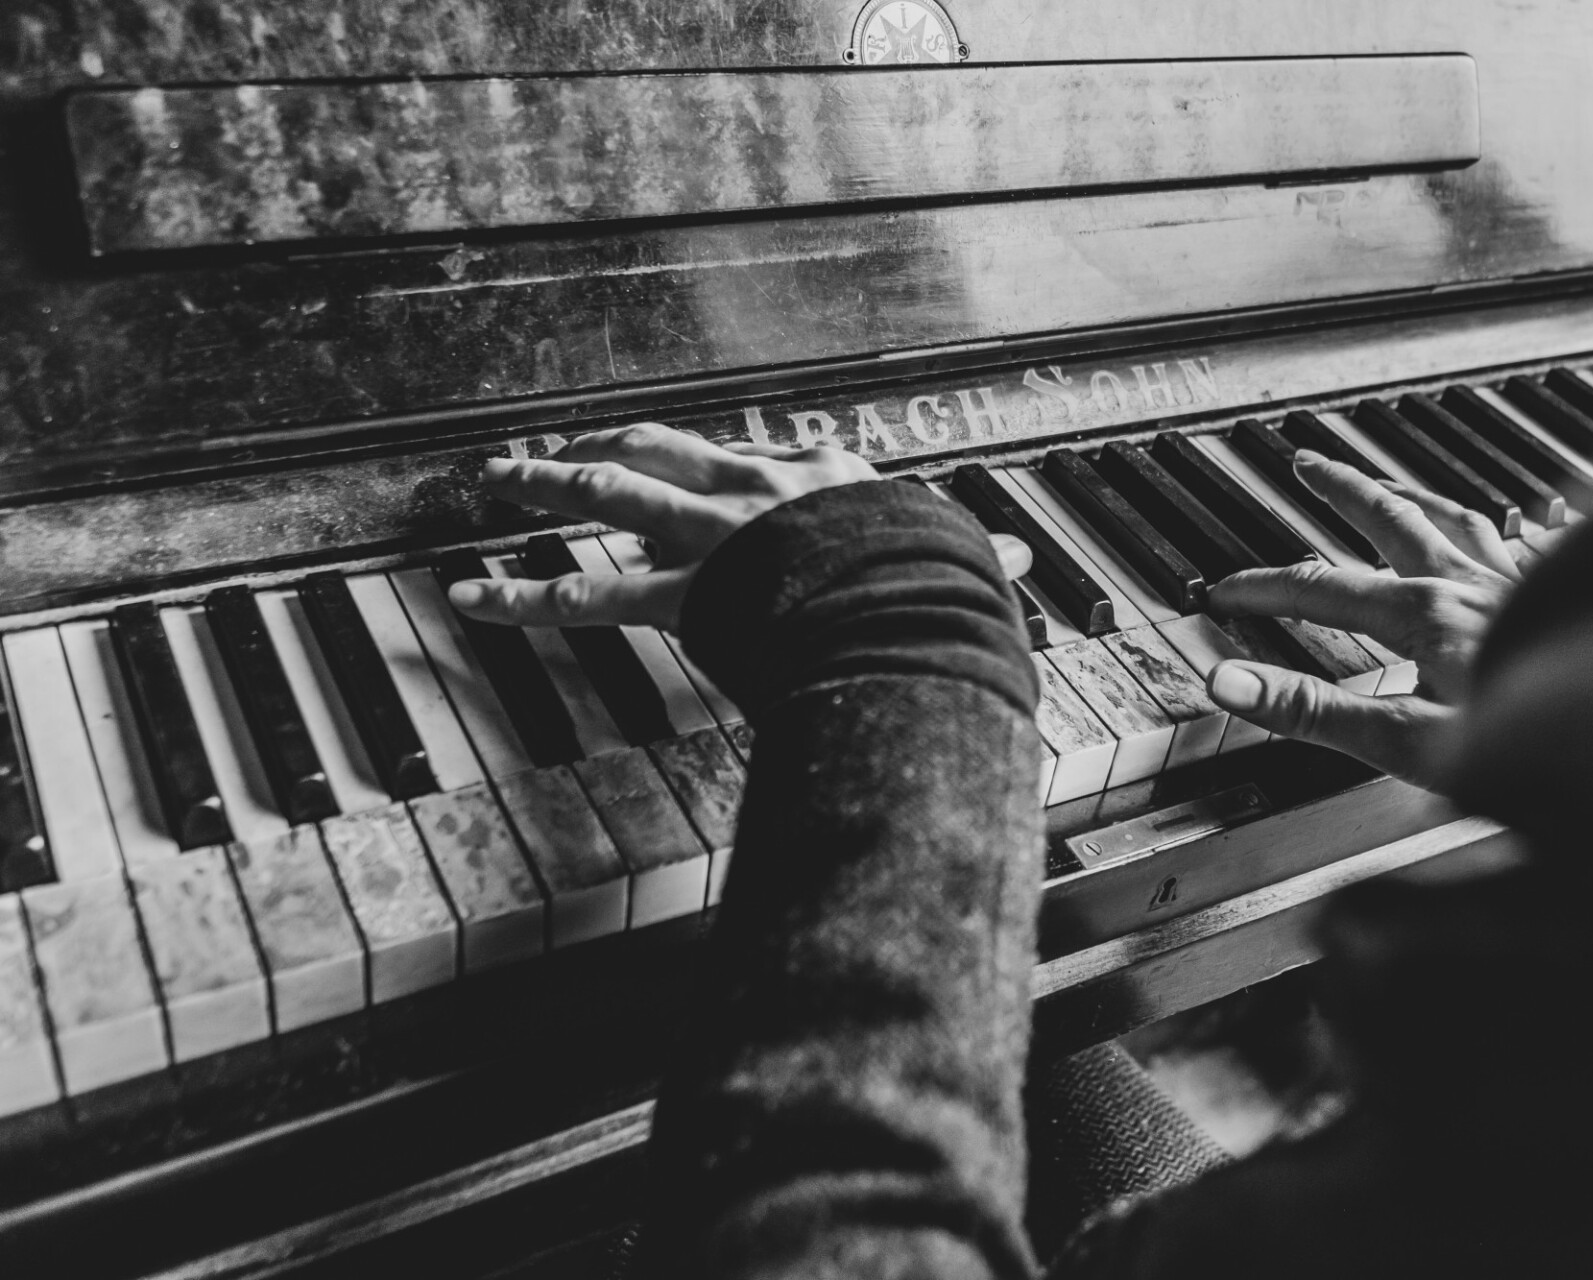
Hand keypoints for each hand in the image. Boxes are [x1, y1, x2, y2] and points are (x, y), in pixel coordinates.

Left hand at [448, 425, 1031, 630]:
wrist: (910, 605)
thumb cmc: (934, 584)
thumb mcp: (962, 557)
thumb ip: (979, 557)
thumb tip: (1025, 561)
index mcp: (817, 478)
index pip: (742, 459)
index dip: (702, 468)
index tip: (677, 472)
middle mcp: (752, 490)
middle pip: (657, 450)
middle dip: (599, 447)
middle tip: (552, 448)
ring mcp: (711, 537)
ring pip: (607, 497)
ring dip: (542, 485)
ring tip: (492, 478)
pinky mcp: (682, 595)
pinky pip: (586, 596)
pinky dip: (520, 597)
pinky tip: (468, 597)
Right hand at [1203, 449, 1519, 784]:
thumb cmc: (1543, 750)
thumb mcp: (1408, 745)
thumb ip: (1314, 712)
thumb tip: (1231, 686)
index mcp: (1426, 616)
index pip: (1321, 588)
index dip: (1263, 588)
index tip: (1224, 591)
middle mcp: (1474, 583)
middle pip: (1392, 518)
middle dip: (1340, 490)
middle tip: (1306, 464)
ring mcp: (1525, 583)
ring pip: (1461, 518)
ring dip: (1414, 497)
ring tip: (1391, 486)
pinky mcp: (1573, 594)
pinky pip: (1532, 541)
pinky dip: (1506, 529)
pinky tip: (1515, 531)